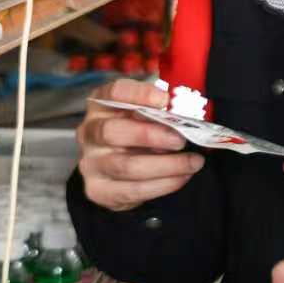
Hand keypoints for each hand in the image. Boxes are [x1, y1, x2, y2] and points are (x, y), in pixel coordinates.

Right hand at [75, 79, 203, 210]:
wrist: (115, 171)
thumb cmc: (136, 134)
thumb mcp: (143, 115)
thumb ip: (156, 112)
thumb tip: (179, 116)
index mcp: (101, 105)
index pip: (114, 92)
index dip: (139, 94)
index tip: (164, 100)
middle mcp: (90, 132)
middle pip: (112, 131)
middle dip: (150, 135)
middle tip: (180, 140)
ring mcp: (91, 162)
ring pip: (126, 166)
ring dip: (166, 165)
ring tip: (193, 162)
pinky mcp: (99, 190)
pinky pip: (134, 190)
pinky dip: (163, 184)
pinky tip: (182, 177)